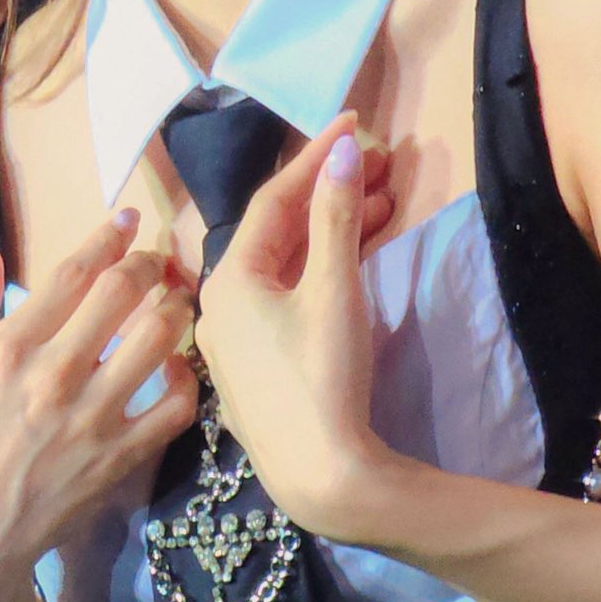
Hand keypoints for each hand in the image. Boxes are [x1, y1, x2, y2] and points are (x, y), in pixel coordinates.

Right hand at [0, 212, 198, 601]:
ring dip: (174, 307)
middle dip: (147, 262)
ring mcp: (93, 419)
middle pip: (122, 294)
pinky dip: (186, 378)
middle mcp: (55, 376)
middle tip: (156, 256)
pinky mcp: (120, 460)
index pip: (71, 275)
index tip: (126, 218)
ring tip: (176, 298)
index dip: (105, 238)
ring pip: (157, 339)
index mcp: (5, 351)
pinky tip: (178, 366)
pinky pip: (175, 408)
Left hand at [190, 109, 398, 542]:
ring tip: (381, 199)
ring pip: (284, 265)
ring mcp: (235, 339)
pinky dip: (319, 269)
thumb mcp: (334, 288)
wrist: (320, 476)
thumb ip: (335, 216)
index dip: (315, 158)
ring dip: (329, 230)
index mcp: (228, 278)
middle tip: (378, 162)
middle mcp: (219, 303)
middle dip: (328, 192)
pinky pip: (285, 297)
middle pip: (277, 231)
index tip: (354, 125)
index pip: (273, 199)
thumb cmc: (322, 376)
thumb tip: (342, 151)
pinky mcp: (256, 367)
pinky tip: (353, 255)